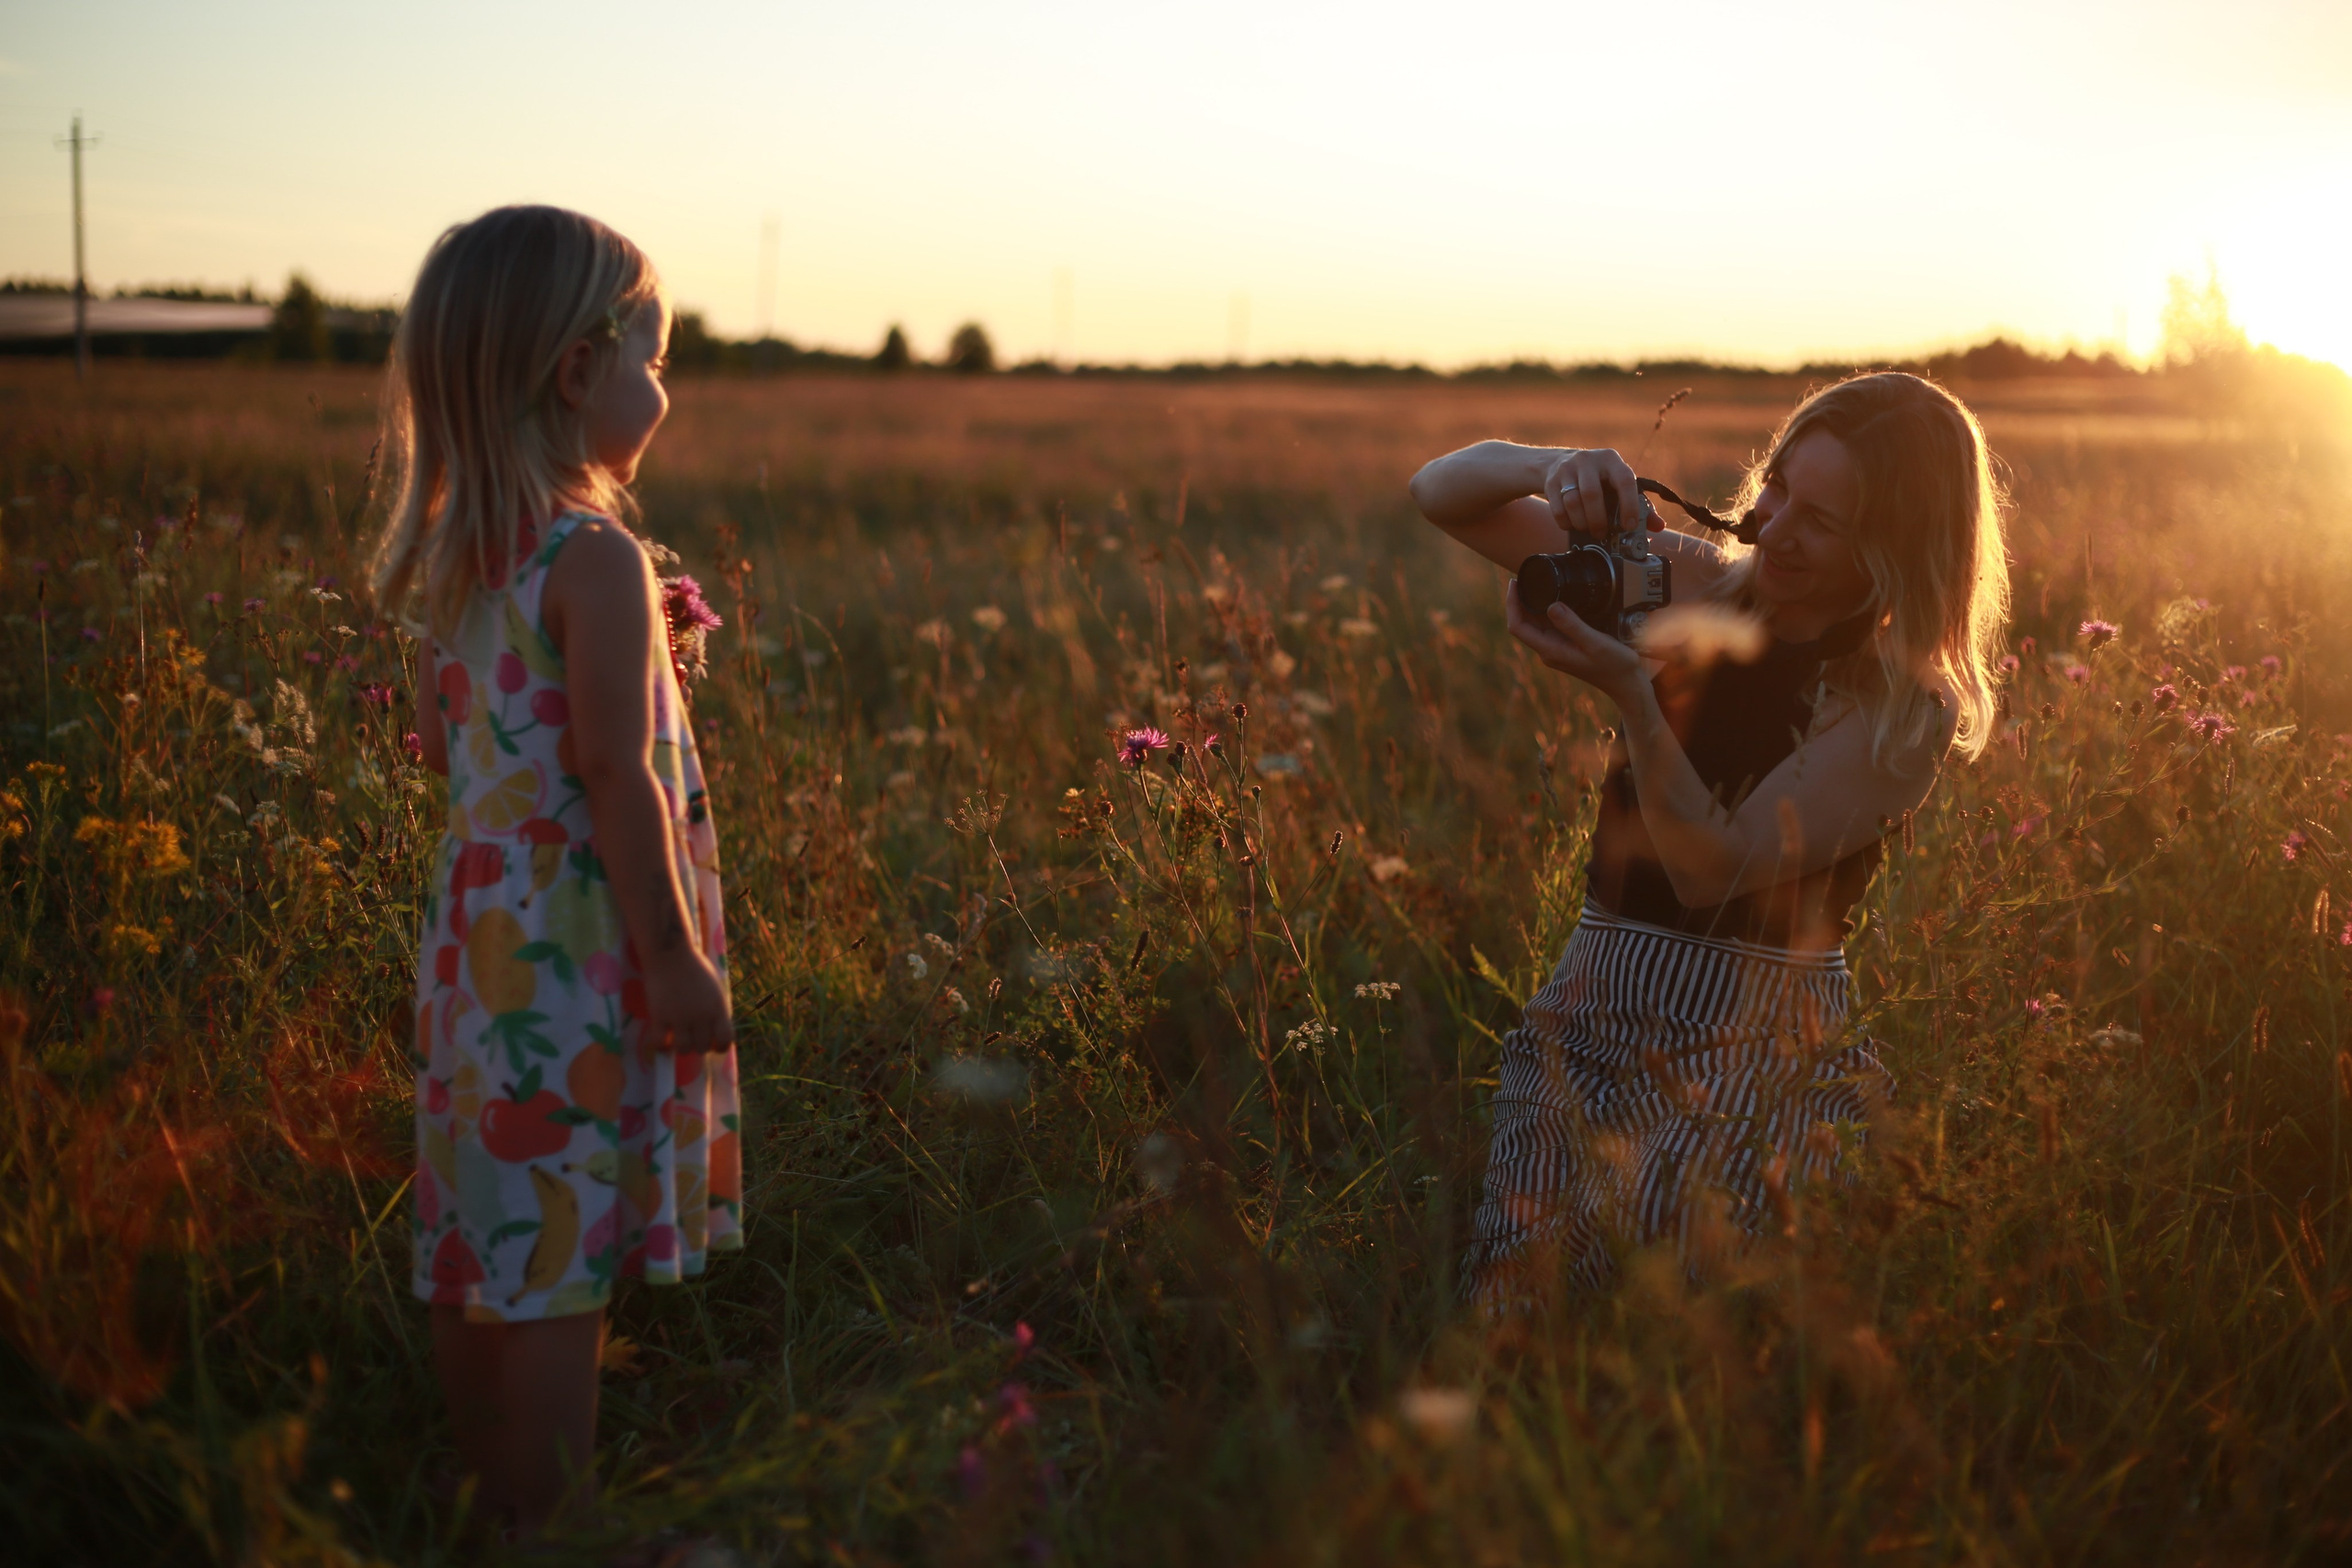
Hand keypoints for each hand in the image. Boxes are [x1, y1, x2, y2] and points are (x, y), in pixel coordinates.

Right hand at [641, 948, 734, 1054]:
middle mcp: (701, 1016)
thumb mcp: (715, 988)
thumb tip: (715, 1031)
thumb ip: (716, 1009)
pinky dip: (661, 1045)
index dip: (720, 1046)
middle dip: (698, 1044)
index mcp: (718, 1008)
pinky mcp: (659, 1016)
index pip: (726, 1040)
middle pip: (703, 1047)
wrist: (670, 954)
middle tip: (691, 1035)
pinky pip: (660, 1043)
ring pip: (684, 1049)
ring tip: (677, 1036)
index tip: (713, 1043)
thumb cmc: (694, 967)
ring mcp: (680, 1017)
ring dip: (681, 1046)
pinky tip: (662, 1036)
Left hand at [1505, 578, 1648, 704]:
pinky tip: (1551, 596)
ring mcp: (1556, 648)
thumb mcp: (1595, 642)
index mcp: (1550, 651)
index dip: (1512, 605)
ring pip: (1535, 623)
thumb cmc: (1614, 665)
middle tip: (1524, 576)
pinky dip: (1545, 609)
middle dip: (1519, 600)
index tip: (1515, 583)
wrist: (1625, 681)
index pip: (1518, 627)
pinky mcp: (1564, 645)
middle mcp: (1549, 650)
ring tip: (1533, 581)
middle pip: (1523, 624)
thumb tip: (1551, 606)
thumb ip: (1573, 625)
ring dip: (1531, 604)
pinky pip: (1548, 625)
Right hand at [1542, 447, 1661, 541]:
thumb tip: (1659, 526)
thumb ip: (1640, 504)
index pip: (1624, 480)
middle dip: (1598, 520)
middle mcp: (1588, 460)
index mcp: (1611, 459)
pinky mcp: (1550, 480)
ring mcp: (1566, 469)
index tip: (1628, 526)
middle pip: (1592, 494)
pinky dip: (1566, 522)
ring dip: (1581, 522)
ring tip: (1587, 529)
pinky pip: (1557, 507)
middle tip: (1602, 534)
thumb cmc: (1599, 478)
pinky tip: (1572, 524)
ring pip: (1572, 502)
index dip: (1628, 505)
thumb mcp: (1618, 483)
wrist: (1560, 462)